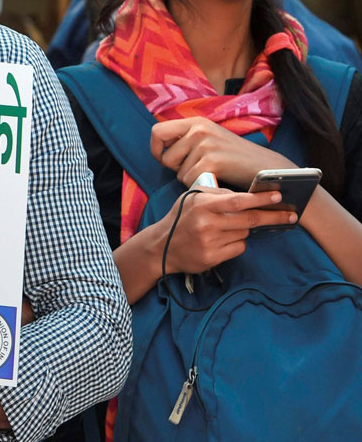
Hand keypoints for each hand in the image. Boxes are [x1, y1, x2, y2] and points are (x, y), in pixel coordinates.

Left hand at [150, 117, 290, 188]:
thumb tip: (159, 149)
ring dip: (191, 178)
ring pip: (178, 172)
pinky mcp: (212, 161)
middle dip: (176, 169)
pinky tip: (216, 180)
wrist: (267, 168)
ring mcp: (205, 144)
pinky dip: (200, 185)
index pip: (156, 132)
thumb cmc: (235, 158)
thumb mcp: (210, 139)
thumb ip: (187, 140)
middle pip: (165, 157)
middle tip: (197, 169)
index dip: (156, 149)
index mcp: (196, 122)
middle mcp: (199, 129)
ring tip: (212, 173)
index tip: (165, 160)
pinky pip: (190, 180)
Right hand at [157, 186, 295, 273]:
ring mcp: (209, 241)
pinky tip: (222, 241)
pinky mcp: (212, 258)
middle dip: (272, 216)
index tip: (278, 196)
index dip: (260, 198)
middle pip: (249, 219)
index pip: (237, 200)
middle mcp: (206, 222)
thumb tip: (246, 195)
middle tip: (290, 215)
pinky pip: (238, 248)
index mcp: (202, 204)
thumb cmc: (180, 218)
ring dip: (244, 229)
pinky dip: (236, 243)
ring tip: (226, 228)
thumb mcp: (191, 199)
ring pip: (244, 233)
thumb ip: (216, 195)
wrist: (161, 246)